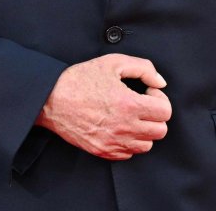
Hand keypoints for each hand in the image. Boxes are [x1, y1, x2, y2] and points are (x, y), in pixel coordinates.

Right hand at [36, 54, 170, 159]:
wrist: (50, 99)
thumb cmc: (79, 79)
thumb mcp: (112, 62)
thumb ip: (143, 68)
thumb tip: (160, 83)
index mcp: (129, 105)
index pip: (165, 112)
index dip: (159, 99)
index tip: (147, 93)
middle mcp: (124, 127)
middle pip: (160, 131)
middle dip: (154, 116)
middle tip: (140, 105)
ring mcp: (114, 142)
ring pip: (147, 145)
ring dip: (143, 131)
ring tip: (129, 116)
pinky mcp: (103, 151)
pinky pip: (129, 153)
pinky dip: (128, 142)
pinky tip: (118, 126)